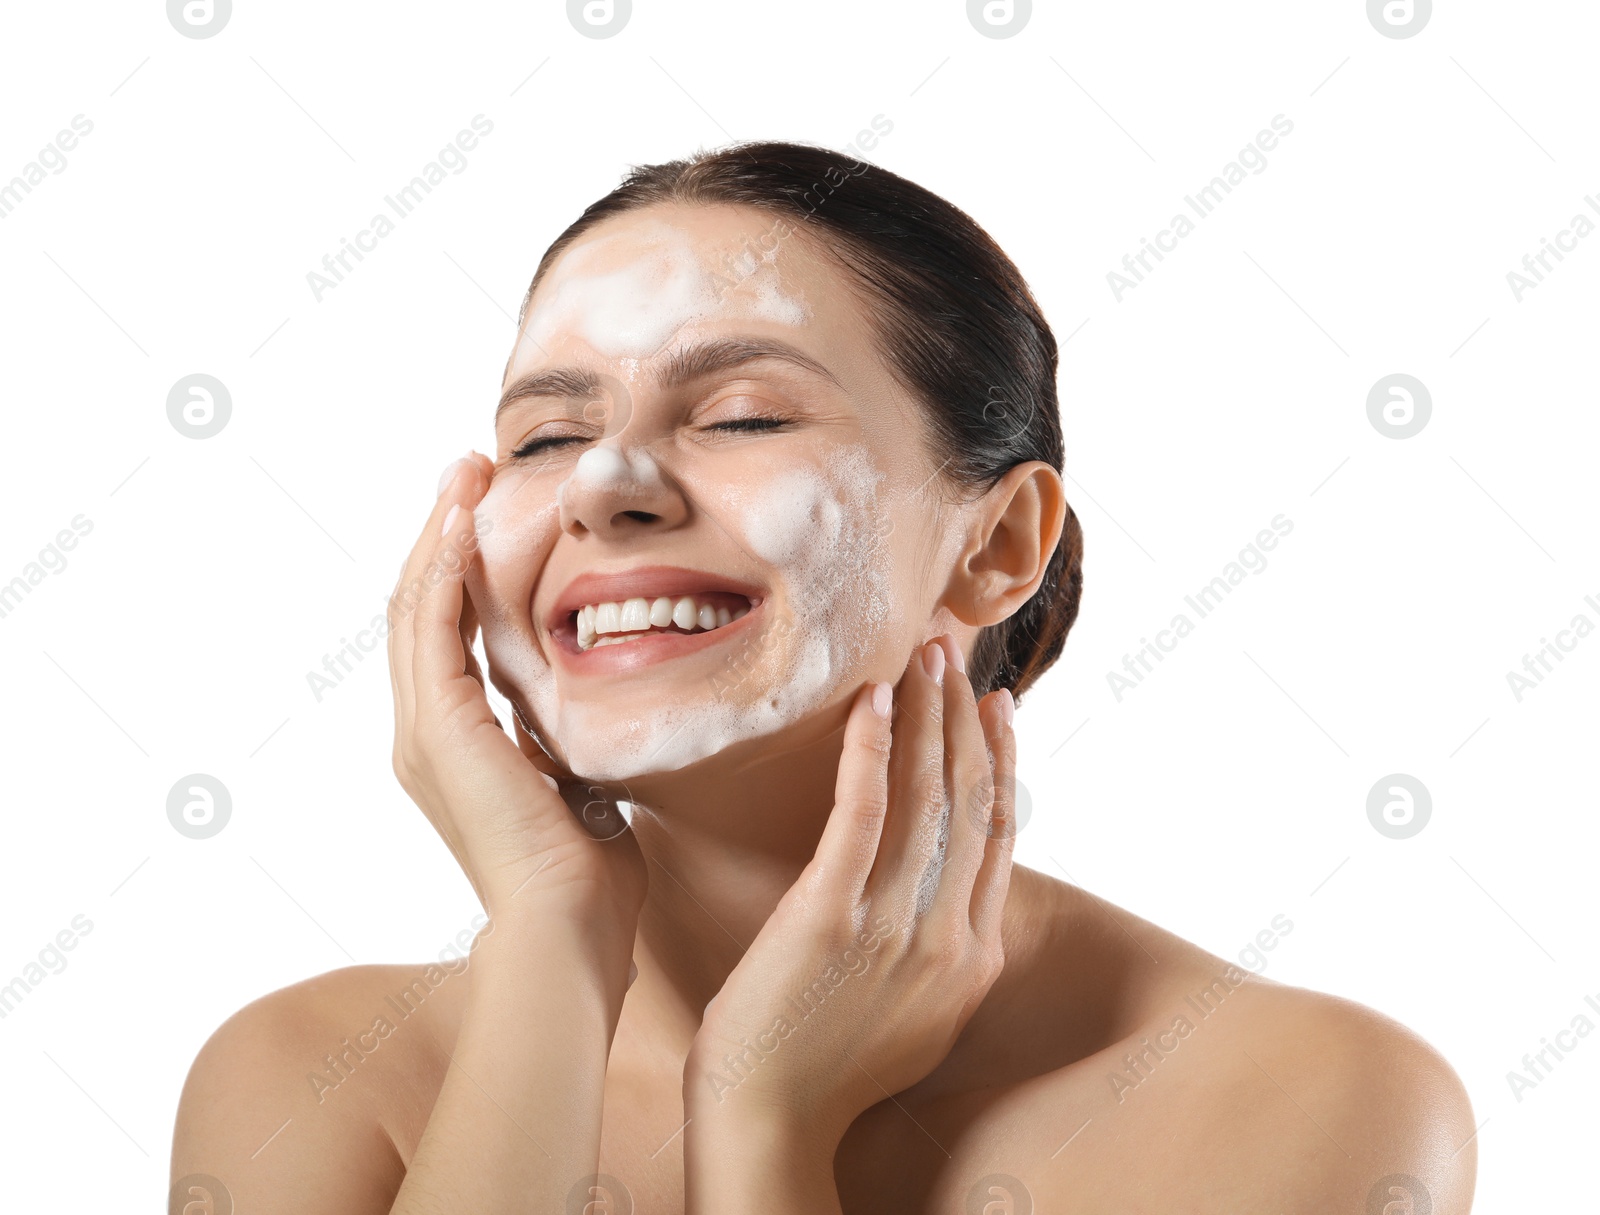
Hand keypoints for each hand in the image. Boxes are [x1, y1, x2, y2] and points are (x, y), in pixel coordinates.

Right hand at [387, 452, 645, 954]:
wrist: (568, 931)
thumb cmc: (587, 878)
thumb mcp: (576, 785)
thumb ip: (564, 746)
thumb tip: (585, 720)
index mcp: (455, 747)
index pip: (446, 636)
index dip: (460, 570)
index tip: (486, 513)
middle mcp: (424, 735)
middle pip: (418, 608)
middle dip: (440, 534)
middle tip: (466, 471)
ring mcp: (423, 733)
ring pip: (415, 606)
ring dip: (437, 534)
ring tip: (461, 474)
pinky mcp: (440, 730)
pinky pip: (432, 629)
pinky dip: (443, 569)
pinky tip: (461, 521)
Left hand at [684, 634, 1016, 1149]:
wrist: (769, 1122)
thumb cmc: (826, 1066)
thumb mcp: (920, 1014)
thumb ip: (941, 949)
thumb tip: (946, 888)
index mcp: (973, 958)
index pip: (997, 835)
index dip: (999, 761)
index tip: (992, 707)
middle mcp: (948, 937)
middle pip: (969, 801)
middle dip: (964, 716)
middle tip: (957, 653)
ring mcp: (892, 927)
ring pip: (925, 796)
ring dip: (927, 714)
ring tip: (925, 656)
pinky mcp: (829, 918)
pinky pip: (860, 814)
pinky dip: (871, 749)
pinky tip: (875, 700)